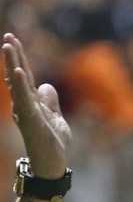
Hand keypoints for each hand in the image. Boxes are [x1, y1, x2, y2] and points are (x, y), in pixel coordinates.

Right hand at [2, 33, 70, 178]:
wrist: (53, 165)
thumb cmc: (53, 144)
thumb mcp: (56, 118)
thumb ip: (51, 102)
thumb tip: (46, 85)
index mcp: (31, 104)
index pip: (25, 77)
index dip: (19, 59)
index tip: (13, 40)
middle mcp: (25, 106)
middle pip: (18, 77)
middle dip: (13, 56)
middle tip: (8, 36)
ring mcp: (27, 113)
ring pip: (18, 85)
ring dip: (13, 64)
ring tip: (8, 46)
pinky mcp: (31, 122)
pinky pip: (25, 102)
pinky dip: (21, 86)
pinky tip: (18, 71)